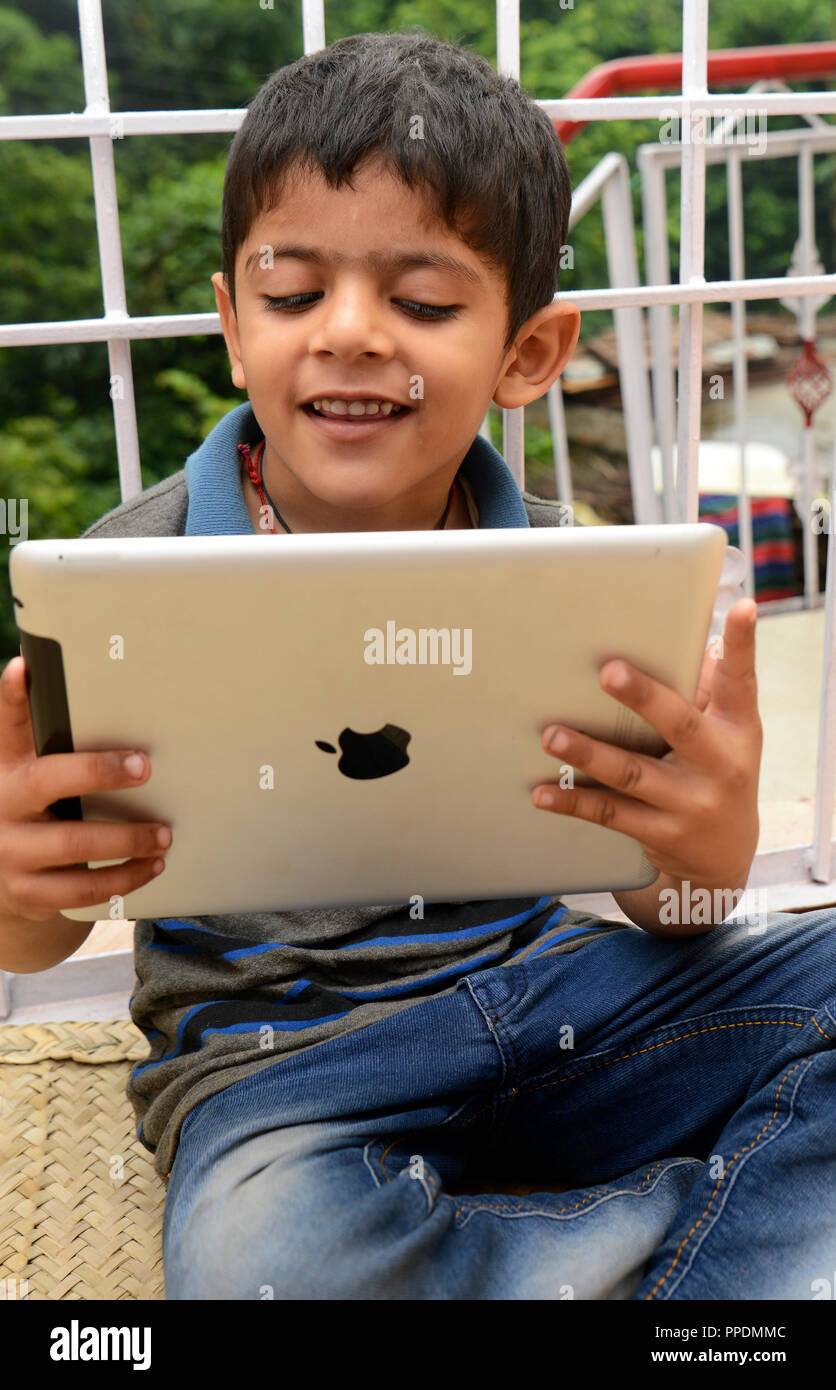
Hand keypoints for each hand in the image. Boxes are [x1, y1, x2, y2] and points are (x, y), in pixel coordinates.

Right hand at [0, 655, 171, 921]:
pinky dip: (125, 878)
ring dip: (128, 839)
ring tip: (164, 834)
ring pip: (74, 844)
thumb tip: (117, 706)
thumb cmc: (36, 813)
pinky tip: (152, 866)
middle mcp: (2, 803)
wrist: (1, 881)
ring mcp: (11, 851)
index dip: (12, 697)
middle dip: (99, 771)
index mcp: (5, 767)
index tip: (25, 666)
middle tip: (146, 767)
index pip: (7, 726)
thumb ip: (53, 749)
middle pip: (48, 780)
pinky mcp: (28, 892)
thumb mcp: (32, 778)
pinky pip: (83, 890)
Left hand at [530, 600, 762, 891]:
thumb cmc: (716, 771)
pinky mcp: (660, 833)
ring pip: (632, 774)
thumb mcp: (730, 732)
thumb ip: (711, 685)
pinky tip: (541, 792)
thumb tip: (699, 633)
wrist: (724, 856)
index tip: (742, 607)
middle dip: (643, 697)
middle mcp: (719, 764)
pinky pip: (609, 814)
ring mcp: (689, 803)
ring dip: (588, 753)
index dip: (744, 644)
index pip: (741, 680)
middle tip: (607, 671)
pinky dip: (572, 802)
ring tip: (551, 735)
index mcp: (737, 728)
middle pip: (680, 725)